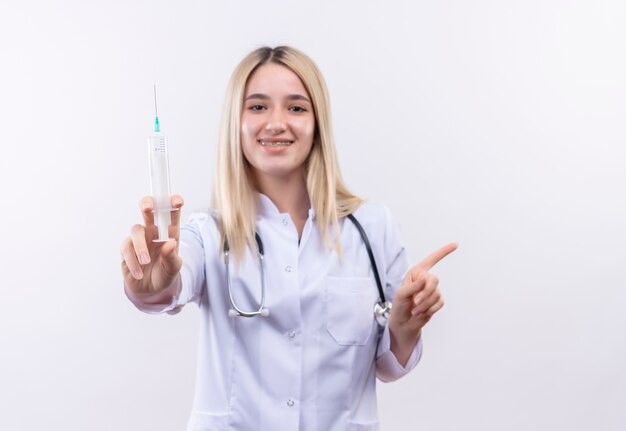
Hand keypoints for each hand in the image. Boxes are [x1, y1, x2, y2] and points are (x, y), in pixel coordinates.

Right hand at [120, 195, 184, 295]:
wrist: (151, 289)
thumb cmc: (165, 273)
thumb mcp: (173, 269)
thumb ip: (172, 257)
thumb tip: (170, 244)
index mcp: (169, 231)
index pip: (172, 212)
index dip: (173, 203)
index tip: (178, 202)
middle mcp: (153, 230)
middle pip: (149, 209)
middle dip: (148, 204)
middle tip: (148, 207)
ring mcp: (139, 237)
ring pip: (135, 229)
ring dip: (140, 246)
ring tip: (145, 261)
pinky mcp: (127, 247)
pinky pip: (126, 248)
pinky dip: (132, 261)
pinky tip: (138, 274)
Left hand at [388, 242, 457, 364]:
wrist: (403, 322)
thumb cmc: (399, 306)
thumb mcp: (401, 294)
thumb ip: (412, 286)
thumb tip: (425, 279)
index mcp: (416, 272)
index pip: (431, 259)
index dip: (443, 252)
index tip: (456, 245)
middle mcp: (425, 279)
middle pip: (434, 280)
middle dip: (425, 293)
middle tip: (415, 302)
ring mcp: (432, 290)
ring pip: (436, 293)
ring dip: (425, 304)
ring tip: (415, 310)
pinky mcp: (437, 301)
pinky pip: (440, 302)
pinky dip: (430, 309)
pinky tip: (422, 313)